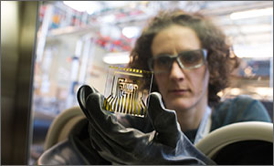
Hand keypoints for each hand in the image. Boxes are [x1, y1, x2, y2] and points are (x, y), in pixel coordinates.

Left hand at [78, 85, 214, 164]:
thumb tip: (152, 96)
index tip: (94, 95)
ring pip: (96, 137)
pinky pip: (100, 143)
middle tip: (89, 92)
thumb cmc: (174, 150)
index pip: (108, 129)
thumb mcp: (173, 133)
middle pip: (98, 131)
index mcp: (135, 148)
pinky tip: (100, 116)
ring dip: (93, 118)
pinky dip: (97, 127)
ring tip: (94, 100)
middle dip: (92, 110)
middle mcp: (122, 156)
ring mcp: (118, 159)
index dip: (98, 111)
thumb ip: (164, 116)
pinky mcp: (117, 158)